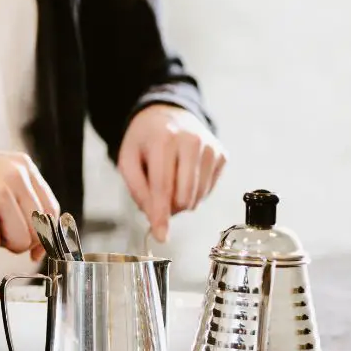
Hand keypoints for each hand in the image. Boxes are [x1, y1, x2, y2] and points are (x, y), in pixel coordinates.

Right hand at [0, 142, 58, 258]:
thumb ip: (20, 200)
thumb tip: (39, 244)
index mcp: (23, 167)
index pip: (51, 210)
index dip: (45, 236)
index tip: (35, 250)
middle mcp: (17, 176)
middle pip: (38, 231)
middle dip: (16, 240)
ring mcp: (0, 191)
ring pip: (19, 241)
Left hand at [117, 104, 227, 242]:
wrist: (168, 115)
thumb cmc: (146, 139)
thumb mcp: (128, 159)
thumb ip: (137, 189)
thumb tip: (154, 217)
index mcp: (164, 140)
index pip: (162, 186)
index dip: (160, 214)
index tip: (161, 236)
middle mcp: (192, 142)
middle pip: (183, 196)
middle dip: (169, 206)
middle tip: (157, 195)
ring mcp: (211, 148)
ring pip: (198, 197)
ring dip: (181, 200)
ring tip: (170, 180)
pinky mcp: (222, 155)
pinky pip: (208, 191)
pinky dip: (194, 192)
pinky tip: (185, 176)